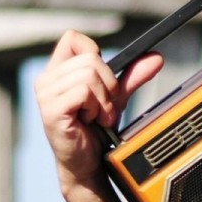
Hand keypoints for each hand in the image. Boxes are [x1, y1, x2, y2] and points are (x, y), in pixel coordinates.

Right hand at [33, 31, 165, 190]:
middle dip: (107, 84)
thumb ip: (132, 76)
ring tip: (98, 116)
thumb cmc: (95, 131)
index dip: (94, 52)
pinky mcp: (51, 109)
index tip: (103, 78)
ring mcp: (45, 94)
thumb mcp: (115, 97)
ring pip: (89, 75)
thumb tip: (156, 58)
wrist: (88, 164)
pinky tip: (92, 121)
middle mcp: (47, 80)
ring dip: (103, 100)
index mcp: (57, 72)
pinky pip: (84, 92)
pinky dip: (97, 107)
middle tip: (104, 107)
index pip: (72, 38)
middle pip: (89, 59)